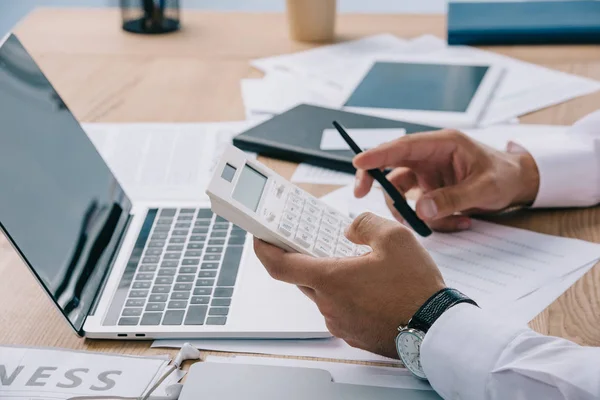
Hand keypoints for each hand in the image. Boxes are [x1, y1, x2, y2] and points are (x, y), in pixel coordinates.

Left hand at [253, 212, 444, 357]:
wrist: (436, 329)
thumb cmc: (416, 288)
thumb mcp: (394, 237)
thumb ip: (364, 224)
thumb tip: (351, 230)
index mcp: (330, 279)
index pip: (280, 266)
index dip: (264, 250)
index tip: (258, 238)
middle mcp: (329, 304)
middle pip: (304, 277)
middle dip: (307, 258)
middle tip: (318, 241)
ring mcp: (340, 322)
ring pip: (324, 292)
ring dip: (333, 276)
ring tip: (358, 263)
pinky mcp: (353, 333)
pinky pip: (340, 308)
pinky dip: (346, 294)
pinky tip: (370, 286)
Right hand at [353, 130, 539, 231]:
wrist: (517, 184)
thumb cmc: (505, 176)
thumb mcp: (484, 188)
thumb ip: (452, 198)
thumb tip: (420, 210)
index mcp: (442, 144)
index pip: (403, 146)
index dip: (378, 154)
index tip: (358, 163)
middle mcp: (429, 156)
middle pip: (389, 165)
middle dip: (374, 180)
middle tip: (359, 193)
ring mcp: (427, 174)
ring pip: (400, 192)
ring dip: (413, 213)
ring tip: (449, 223)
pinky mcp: (429, 190)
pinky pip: (417, 208)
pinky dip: (431, 220)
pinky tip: (459, 223)